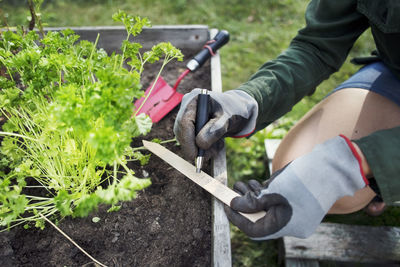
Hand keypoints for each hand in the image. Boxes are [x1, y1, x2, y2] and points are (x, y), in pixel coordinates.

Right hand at [173, 89, 257, 159]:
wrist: (237, 110)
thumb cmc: (234, 110)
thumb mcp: (228, 119)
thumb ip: (215, 130)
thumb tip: (200, 144)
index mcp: (195, 99)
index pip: (184, 121)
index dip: (187, 139)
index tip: (194, 155)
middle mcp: (187, 106)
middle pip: (181, 130)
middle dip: (193, 146)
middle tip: (208, 156)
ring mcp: (187, 116)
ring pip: (185, 138)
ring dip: (199, 148)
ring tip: (217, 148)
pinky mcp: (190, 125)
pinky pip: (190, 140)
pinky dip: (202, 147)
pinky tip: (215, 146)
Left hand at [224, 135, 368, 239]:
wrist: (332, 166)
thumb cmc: (305, 178)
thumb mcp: (274, 190)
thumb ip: (253, 201)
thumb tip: (234, 205)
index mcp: (288, 227)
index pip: (255, 230)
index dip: (238, 219)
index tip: (227, 205)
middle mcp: (292, 224)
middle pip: (260, 220)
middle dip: (244, 206)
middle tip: (231, 191)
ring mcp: (295, 213)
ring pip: (266, 210)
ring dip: (251, 198)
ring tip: (240, 184)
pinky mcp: (297, 203)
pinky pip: (275, 204)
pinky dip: (263, 195)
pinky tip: (254, 184)